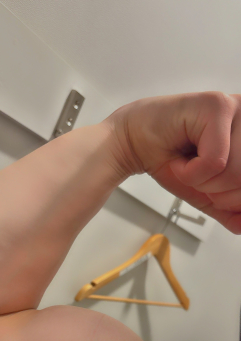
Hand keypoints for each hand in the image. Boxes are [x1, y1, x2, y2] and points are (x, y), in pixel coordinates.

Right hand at [109, 91, 240, 233]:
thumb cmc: (170, 160)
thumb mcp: (209, 194)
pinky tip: (181, 158)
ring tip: (188, 165)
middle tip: (197, 176)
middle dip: (216, 191)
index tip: (212, 190)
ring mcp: (236, 108)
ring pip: (233, 172)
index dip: (231, 199)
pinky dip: (191, 172)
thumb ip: (232, 209)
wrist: (134, 144)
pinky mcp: (217, 106)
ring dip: (201, 181)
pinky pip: (215, 161)